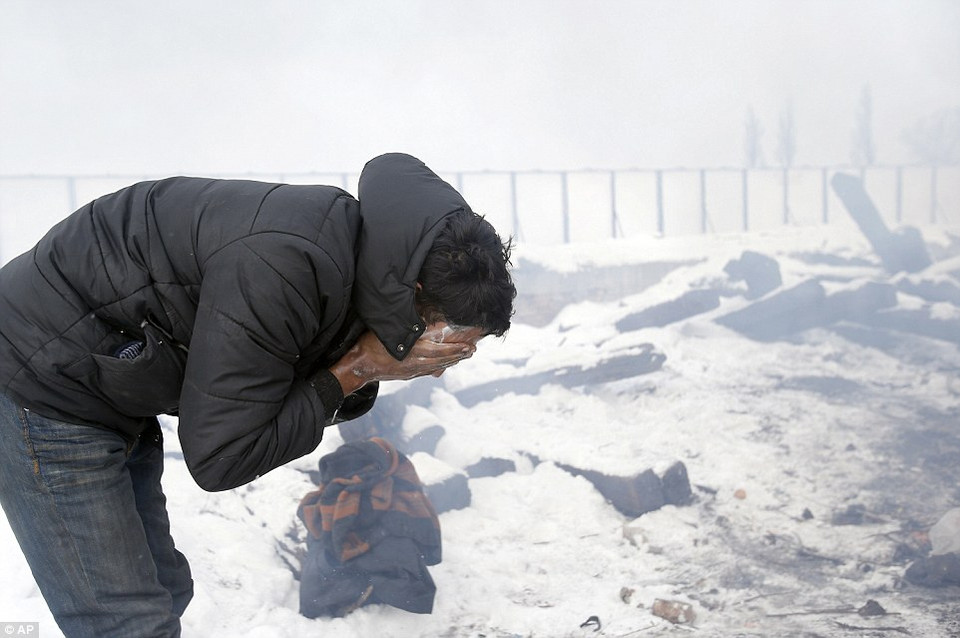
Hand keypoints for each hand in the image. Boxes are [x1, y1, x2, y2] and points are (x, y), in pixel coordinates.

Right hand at [329, 325, 480, 395]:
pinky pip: (428, 370)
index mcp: (411, 349)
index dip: (454, 348)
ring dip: (452, 360)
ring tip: (466, 355)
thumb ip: (404, 313)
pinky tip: (448, 363)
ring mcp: (412, 370)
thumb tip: (417, 289)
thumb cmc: (370, 343)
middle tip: (472, 349)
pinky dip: (440, 366)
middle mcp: (415, 362)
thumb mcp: (387, 327)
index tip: (468, 344)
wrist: (359, 366)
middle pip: (442, 359)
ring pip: (437, 366)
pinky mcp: (408, 374)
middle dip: (458, 354)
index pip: (439, 349)